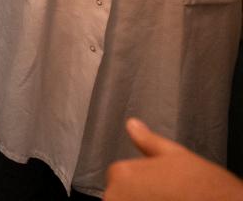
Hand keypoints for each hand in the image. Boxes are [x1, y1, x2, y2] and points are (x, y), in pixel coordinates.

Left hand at [104, 118, 242, 200]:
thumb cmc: (205, 188)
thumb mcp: (176, 155)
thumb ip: (148, 141)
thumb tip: (132, 126)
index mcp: (121, 173)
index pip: (119, 180)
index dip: (144, 186)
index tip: (162, 190)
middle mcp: (115, 196)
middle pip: (121, 198)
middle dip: (142, 198)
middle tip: (169, 198)